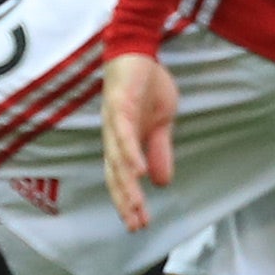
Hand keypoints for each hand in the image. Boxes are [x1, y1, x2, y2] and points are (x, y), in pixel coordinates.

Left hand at [101, 53, 176, 231]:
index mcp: (123, 141)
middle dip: (125, 201)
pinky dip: (130, 153)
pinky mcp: (119, 104)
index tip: (139, 225)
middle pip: (115, 175)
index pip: (122, 178)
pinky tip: (138, 170)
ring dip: (127, 184)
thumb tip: (161, 183)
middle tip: (135, 225)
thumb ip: (159, 150)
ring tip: (136, 205)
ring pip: (117, 159)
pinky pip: (123, 132)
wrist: (139, 50)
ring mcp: (114, 121)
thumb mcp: (161, 122)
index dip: (128, 201)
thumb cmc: (147, 85)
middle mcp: (113, 136)